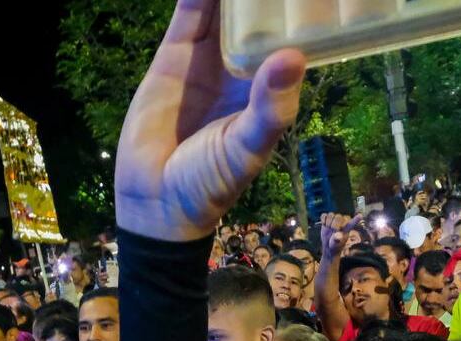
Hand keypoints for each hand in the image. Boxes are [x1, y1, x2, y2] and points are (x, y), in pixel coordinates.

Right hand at [114, 0, 305, 240]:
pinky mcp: (175, 55)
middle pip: (262, 18)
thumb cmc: (213, 182)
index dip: (302, 14)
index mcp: (272, 89)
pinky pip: (190, 14)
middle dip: (272, 0)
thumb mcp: (249, 146)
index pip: (293, 41)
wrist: (157, 201)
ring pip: (228, 10)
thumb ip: (272, 106)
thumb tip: (294, 57)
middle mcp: (245, 69)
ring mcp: (210, 59)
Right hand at [319, 213, 359, 259]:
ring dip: (328, 223)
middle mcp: (342, 222)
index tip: (360, 216)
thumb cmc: (335, 246)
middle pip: (337, 217)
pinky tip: (325, 225)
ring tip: (329, 229)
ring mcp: (335, 219)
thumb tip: (337, 235)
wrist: (328, 245)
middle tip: (333, 231)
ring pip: (330, 215)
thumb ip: (337, 240)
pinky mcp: (328, 219)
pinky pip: (324, 215)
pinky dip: (323, 220)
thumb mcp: (336, 245)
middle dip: (333, 225)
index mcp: (347, 228)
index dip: (356, 219)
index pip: (353, 222)